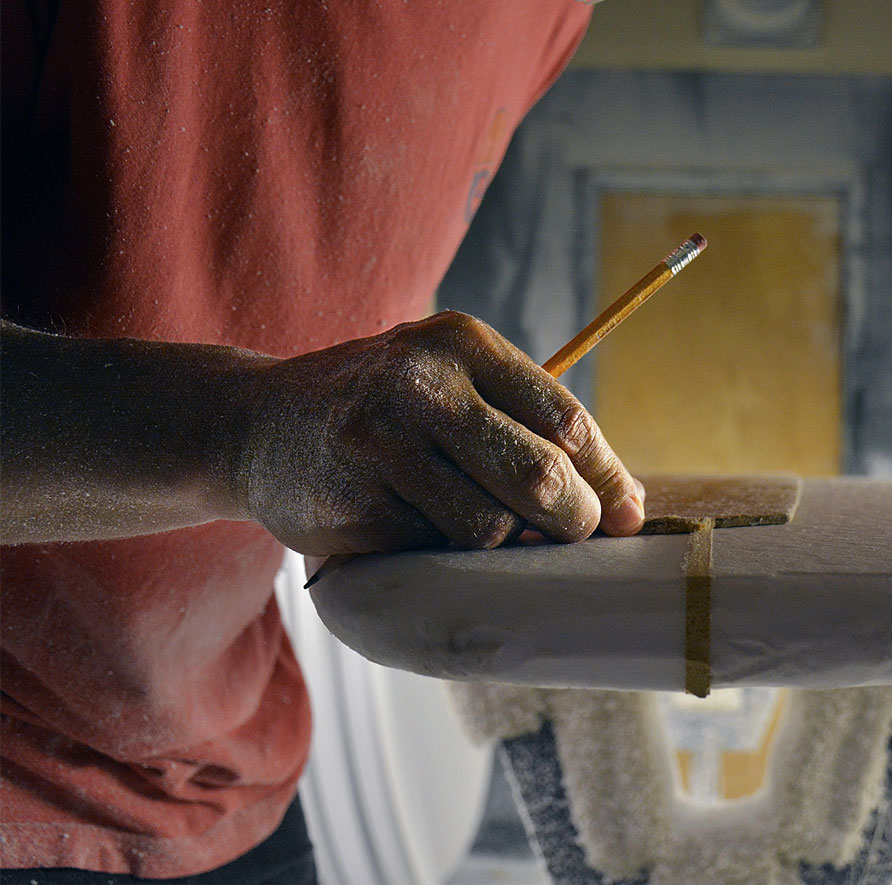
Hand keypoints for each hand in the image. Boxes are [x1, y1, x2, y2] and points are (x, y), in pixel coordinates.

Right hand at [237, 312, 643, 555]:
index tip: (626, 517)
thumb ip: (530, 428)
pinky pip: (433, 551)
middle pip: (538, 475)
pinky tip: (416, 527)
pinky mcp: (349, 502)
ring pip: (489, 527)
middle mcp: (422, 384)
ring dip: (501, 543)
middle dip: (572, 521)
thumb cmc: (386, 410)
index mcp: (464, 344)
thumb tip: (626, 505)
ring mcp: (380, 444)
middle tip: (574, 537)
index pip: (565, 420)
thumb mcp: (454, 384)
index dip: (607, 478)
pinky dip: (443, 554)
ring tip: (477, 523)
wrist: (256, 423)